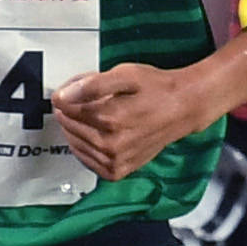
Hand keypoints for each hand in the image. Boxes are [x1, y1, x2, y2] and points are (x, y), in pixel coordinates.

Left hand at [54, 63, 221, 181]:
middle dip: (72, 109)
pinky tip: (95, 134)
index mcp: (110, 119)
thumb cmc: (157, 90)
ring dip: (77, 127)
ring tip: (97, 113)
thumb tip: (63, 96)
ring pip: (74, 143)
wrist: (183, 108)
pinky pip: (87, 161)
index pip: (66, 107)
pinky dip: (84, 148)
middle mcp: (111, 145)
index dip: (69, 93)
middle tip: (89, 97)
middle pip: (68, 125)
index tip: (77, 87)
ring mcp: (114, 161)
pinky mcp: (118, 171)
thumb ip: (91, 84)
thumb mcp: (126, 74)